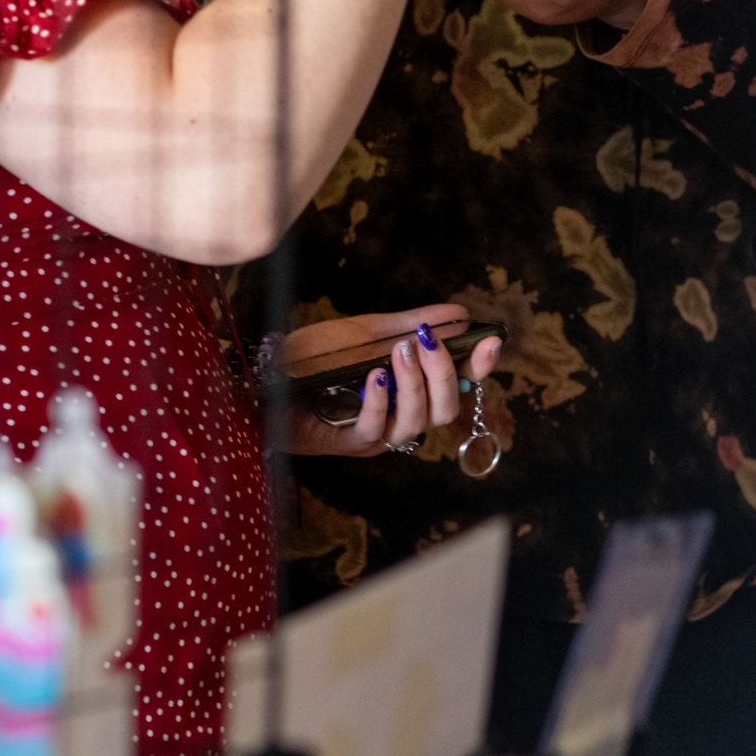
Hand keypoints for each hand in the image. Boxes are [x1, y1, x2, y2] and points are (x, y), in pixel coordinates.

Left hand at [284, 306, 502, 457]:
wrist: (265, 374)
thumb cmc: (315, 356)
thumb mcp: (367, 331)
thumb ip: (411, 324)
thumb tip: (459, 312)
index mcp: (412, 388)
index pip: (459, 384)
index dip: (479, 367)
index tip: (490, 342)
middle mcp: (401, 415)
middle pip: (446, 409)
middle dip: (443, 373)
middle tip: (426, 341)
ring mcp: (377, 434)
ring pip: (416, 423)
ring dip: (413, 384)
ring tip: (400, 351)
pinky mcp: (348, 443)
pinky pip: (375, 430)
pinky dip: (379, 401)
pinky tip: (374, 377)